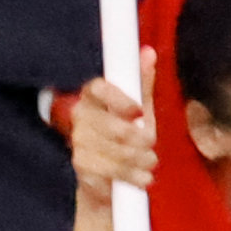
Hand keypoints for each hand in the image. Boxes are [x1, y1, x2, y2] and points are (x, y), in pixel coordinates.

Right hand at [64, 72, 156, 204]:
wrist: (110, 177)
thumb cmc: (125, 137)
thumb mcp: (138, 109)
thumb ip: (142, 84)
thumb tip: (148, 53)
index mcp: (92, 95)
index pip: (99, 88)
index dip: (119, 100)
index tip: (139, 112)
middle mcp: (80, 115)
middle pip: (113, 126)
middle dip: (140, 138)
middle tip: (151, 143)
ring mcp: (79, 141)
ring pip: (118, 151)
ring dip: (141, 159)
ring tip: (149, 161)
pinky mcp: (81, 165)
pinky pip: (113, 171)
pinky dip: (134, 176)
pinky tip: (143, 178)